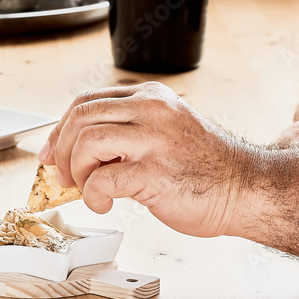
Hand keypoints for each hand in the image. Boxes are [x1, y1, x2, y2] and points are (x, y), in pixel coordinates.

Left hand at [38, 81, 254, 237]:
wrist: (248, 189)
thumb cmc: (204, 167)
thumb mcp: (163, 130)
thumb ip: (124, 130)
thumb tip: (71, 149)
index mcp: (150, 96)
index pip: (86, 101)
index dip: (59, 129)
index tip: (50, 152)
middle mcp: (151, 109)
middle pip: (79, 117)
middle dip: (61, 150)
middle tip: (65, 176)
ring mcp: (154, 139)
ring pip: (85, 142)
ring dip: (76, 171)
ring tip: (88, 189)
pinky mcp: (155, 172)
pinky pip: (101, 179)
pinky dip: (92, 195)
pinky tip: (104, 203)